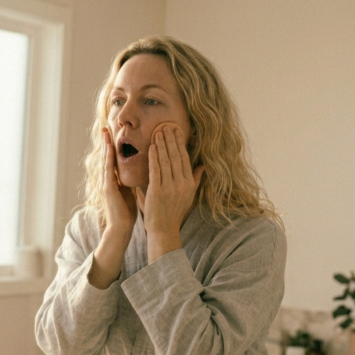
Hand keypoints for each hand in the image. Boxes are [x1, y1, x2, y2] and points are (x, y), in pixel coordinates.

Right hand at [101, 127, 137, 235]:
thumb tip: (140, 169)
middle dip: (106, 141)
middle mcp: (106, 180)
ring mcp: (105, 184)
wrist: (120, 228)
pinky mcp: (107, 189)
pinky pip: (107, 170)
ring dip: (105, 145)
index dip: (112, 146)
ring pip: (105, 160)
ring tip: (105, 132)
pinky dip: (108, 158)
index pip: (112, 159)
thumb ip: (131, 180)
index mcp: (112, 180)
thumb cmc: (126, 212)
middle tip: (106, 126)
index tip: (114, 132)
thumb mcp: (130, 191)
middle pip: (106, 156)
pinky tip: (109, 149)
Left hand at [143, 123, 204, 261]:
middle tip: (166, 125)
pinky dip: (154, 157)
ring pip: (166, 161)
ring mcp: (169, 188)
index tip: (177, 131)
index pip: (185, 159)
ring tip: (158, 131)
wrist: (163, 230)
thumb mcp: (189, 196)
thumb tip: (203, 165)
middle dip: (171, 140)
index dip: (180, 143)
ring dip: (161, 145)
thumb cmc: (174, 213)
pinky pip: (156, 170)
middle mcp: (181, 184)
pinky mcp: (157, 191)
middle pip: (176, 157)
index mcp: (189, 184)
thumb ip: (195, 179)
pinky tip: (151, 147)